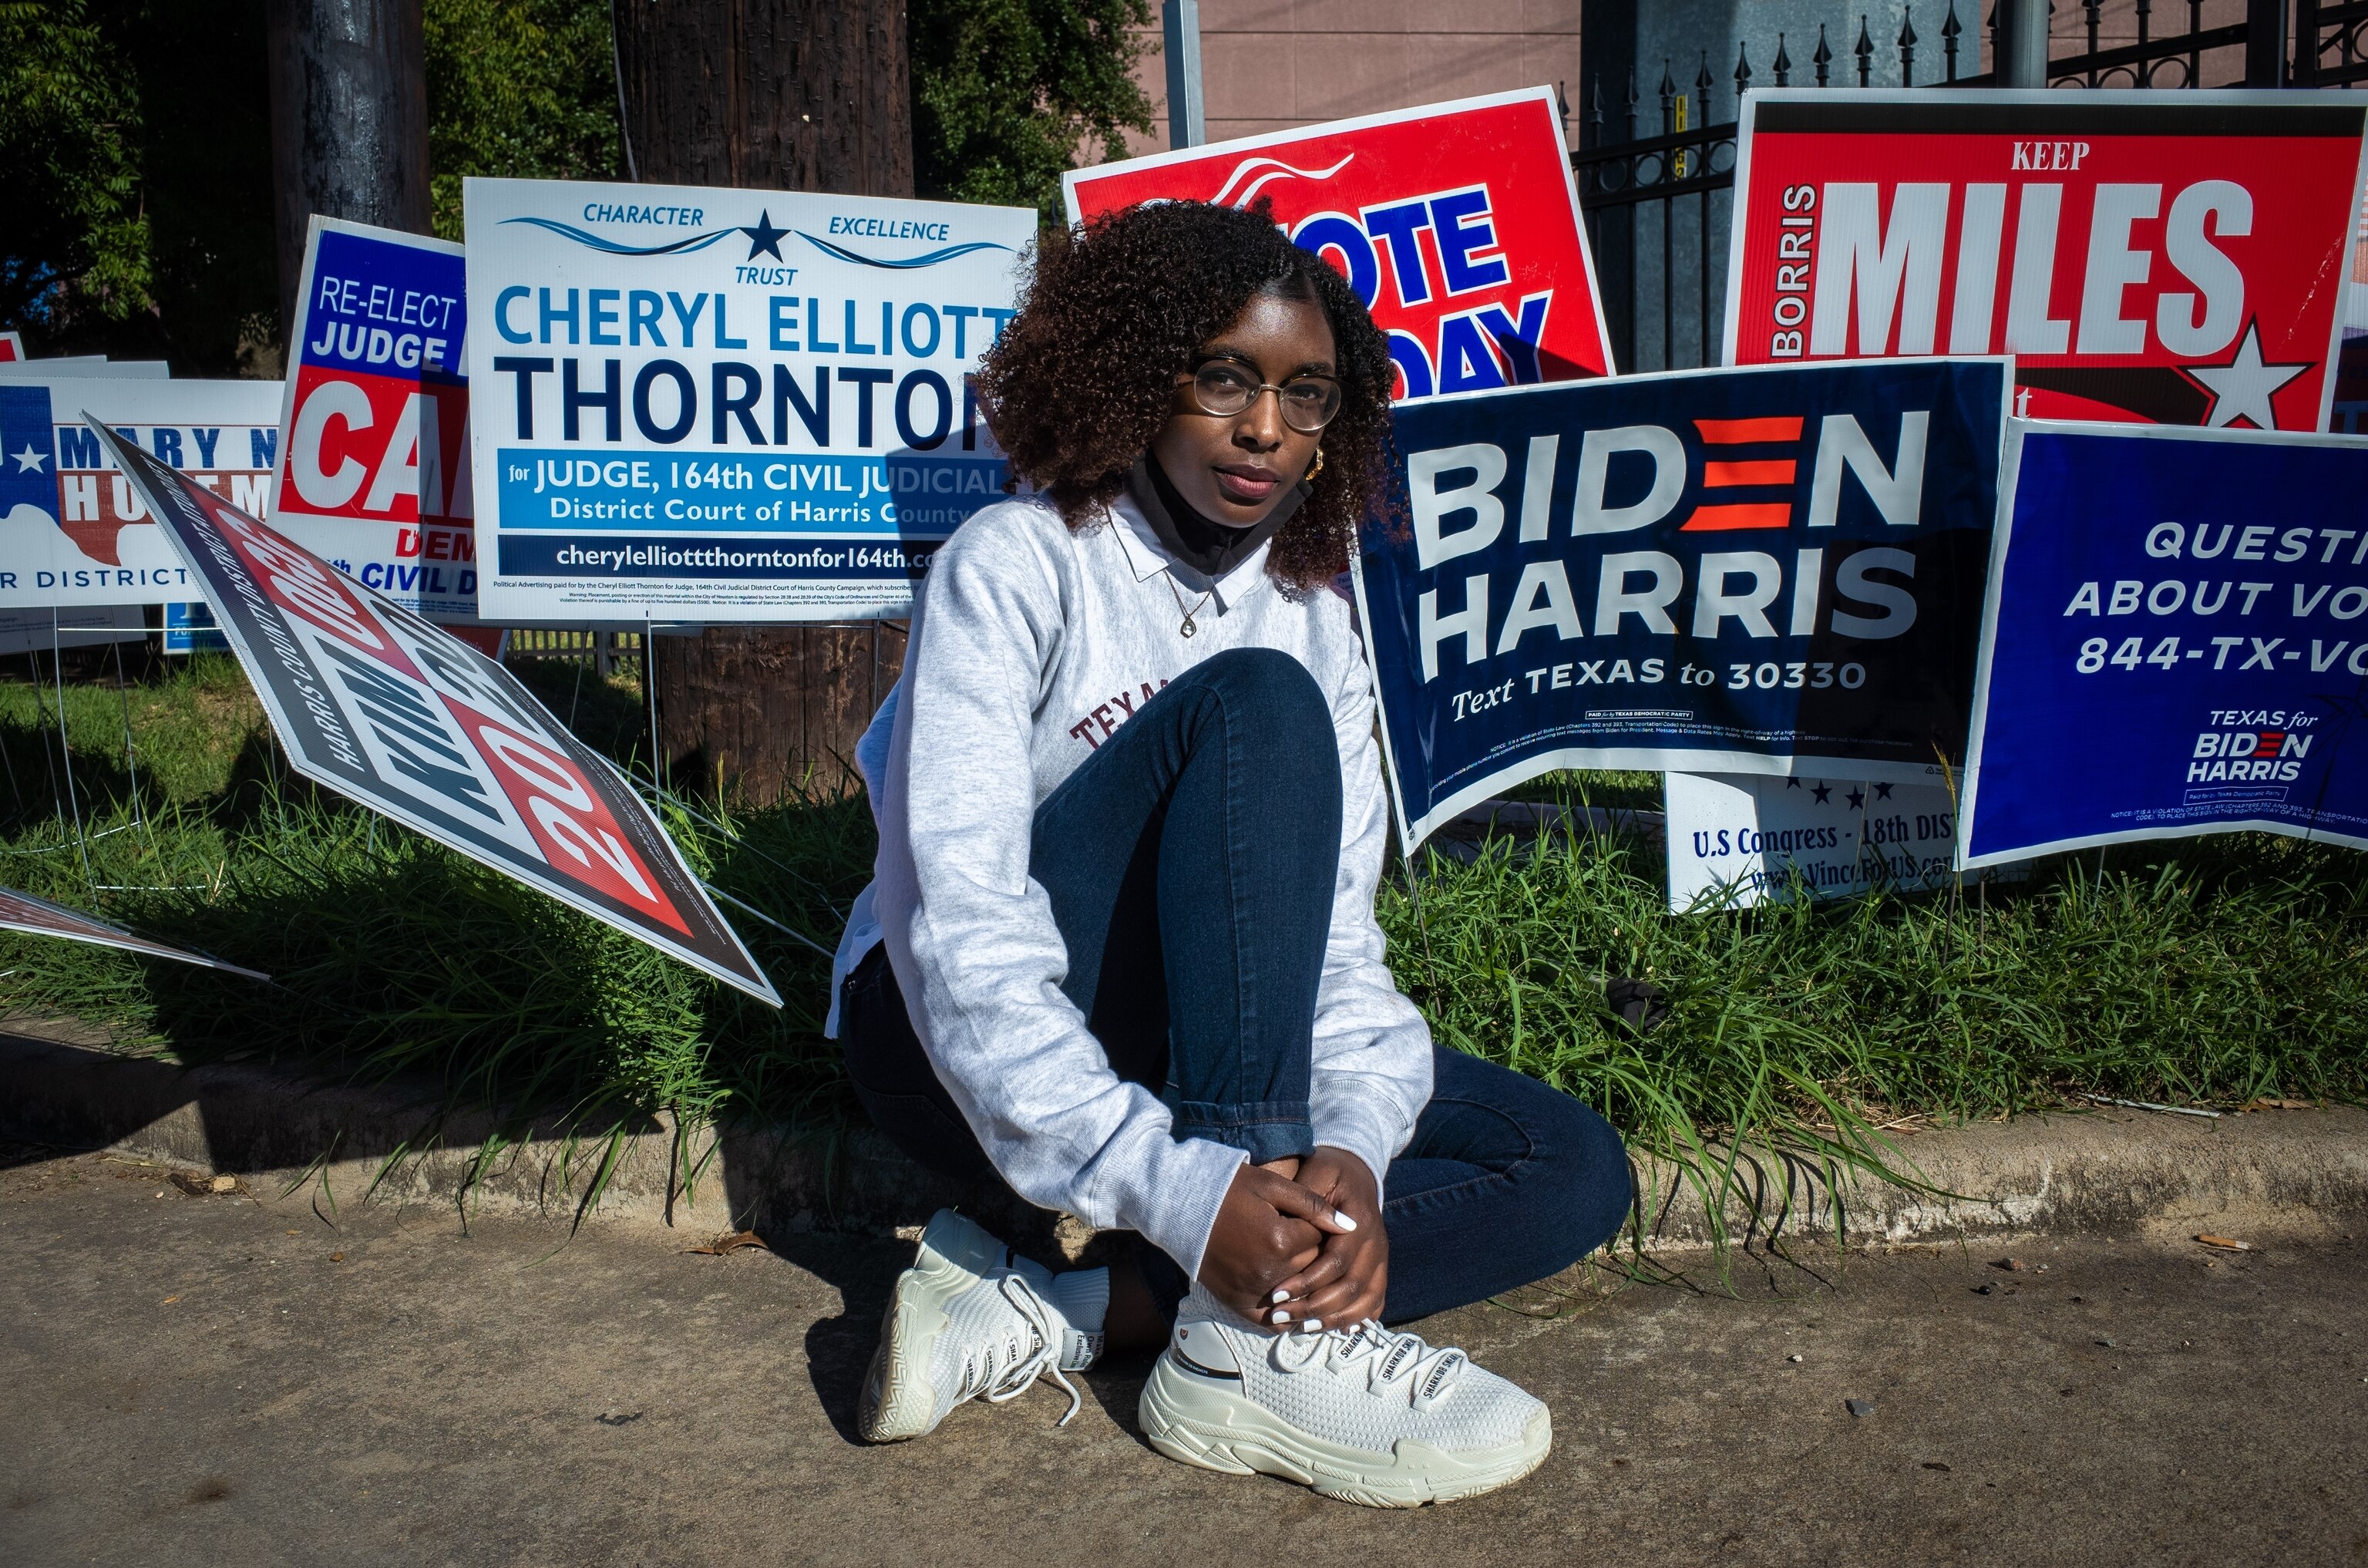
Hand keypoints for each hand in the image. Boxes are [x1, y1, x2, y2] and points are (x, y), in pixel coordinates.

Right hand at [1198, 1160, 1355, 1320]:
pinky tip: (1291, 1303)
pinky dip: (1285, 1315)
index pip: (1319, 1240)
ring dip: (1303, 1285)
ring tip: (1298, 1266)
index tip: (1307, 1218)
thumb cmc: (1228, 1189)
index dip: (1317, 1227)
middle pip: (1311, 1269)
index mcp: (1281, 1241)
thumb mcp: (1272, 1186)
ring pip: (1297, 1295)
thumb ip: (1313, 1205)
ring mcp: (1252, 1291)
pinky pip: (1271, 1320)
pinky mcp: (1237, 1303)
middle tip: (1299, 1238)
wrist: (1182, 1207)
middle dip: (1312, 1255)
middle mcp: (1270, 1272)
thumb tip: (1352, 1225)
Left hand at [1267, 1147, 1385, 1330]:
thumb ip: (1306, 1200)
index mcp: (1359, 1221)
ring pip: (1365, 1299)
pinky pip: (1376, 1299)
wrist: (1355, 1169)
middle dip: (1314, 1307)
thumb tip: (1288, 1230)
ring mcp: (1381, 1257)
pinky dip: (1359, 1318)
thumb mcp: (1314, 1173)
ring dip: (1334, 1318)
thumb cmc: (1327, 1171)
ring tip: (1302, 1327)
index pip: (1336, 1262)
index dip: (1307, 1282)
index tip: (1276, 1295)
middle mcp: (1376, 1243)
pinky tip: (1337, 1329)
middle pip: (1351, 1287)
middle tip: (1280, 1316)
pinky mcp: (1379, 1267)